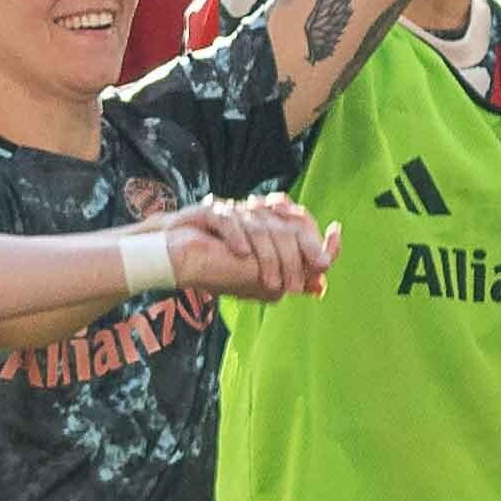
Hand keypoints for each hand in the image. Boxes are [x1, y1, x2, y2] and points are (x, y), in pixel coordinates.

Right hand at [149, 192, 335, 301]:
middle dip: (294, 258)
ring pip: (260, 228)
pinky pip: (229, 221)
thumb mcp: (256, 278)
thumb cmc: (216, 266)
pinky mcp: (210, 212)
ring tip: (272, 283)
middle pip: (285, 228)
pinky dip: (236, 238)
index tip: (326, 261)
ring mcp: (232, 212)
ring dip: (267, 259)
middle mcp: (253, 216)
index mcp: (267, 226)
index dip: (315, 240)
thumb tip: (319, 288)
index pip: (300, 224)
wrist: (174, 257)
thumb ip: (285, 278)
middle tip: (297, 285)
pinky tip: (240, 256)